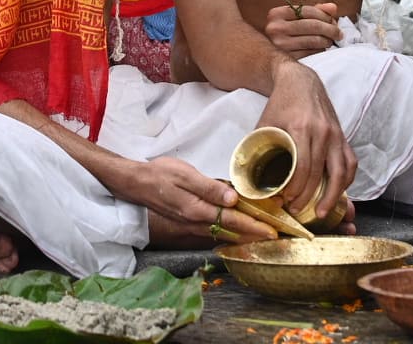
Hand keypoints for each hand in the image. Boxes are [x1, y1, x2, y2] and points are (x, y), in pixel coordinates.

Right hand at [122, 157, 276, 243]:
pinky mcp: (189, 222)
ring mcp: (192, 224)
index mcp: (198, 209)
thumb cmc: (158, 174)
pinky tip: (237, 232)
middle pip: (232, 231)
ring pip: (225, 233)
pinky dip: (230, 233)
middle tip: (277, 237)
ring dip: (245, 235)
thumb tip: (232, 198)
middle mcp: (197, 221)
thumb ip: (209, 187)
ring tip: (263, 235)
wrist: (136, 183)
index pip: (234, 219)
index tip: (273, 230)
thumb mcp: (183, 174)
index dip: (255, 225)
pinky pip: (215, 231)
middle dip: (255, 235)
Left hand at [258, 60, 356, 219]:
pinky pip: (350, 163)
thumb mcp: (265, 122)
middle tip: (300, 210)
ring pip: (342, 171)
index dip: (297, 187)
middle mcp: (323, 132)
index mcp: (302, 128)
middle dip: (311, 196)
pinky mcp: (343, 136)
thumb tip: (250, 175)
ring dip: (334, 195)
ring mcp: (336, 134)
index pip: (303, 166)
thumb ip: (259, 147)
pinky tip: (338, 192)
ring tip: (323, 212)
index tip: (288, 200)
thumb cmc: (281, 103)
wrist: (300, 81)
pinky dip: (346, 180)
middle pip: (321, 173)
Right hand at [263, 2, 341, 58]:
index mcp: (276, 14)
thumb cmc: (287, 34)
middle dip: (330, 29)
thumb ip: (315, 11)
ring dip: (327, 40)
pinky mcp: (288, 58)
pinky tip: (320, 49)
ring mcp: (280, 44)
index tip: (333, 21)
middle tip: (339, 33)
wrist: (271, 58)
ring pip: (314, 40)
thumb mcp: (296, 19)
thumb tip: (333, 7)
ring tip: (330, 41)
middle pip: (312, 25)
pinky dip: (320, 50)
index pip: (306, 10)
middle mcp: (275, 28)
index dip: (324, 15)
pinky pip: (312, 52)